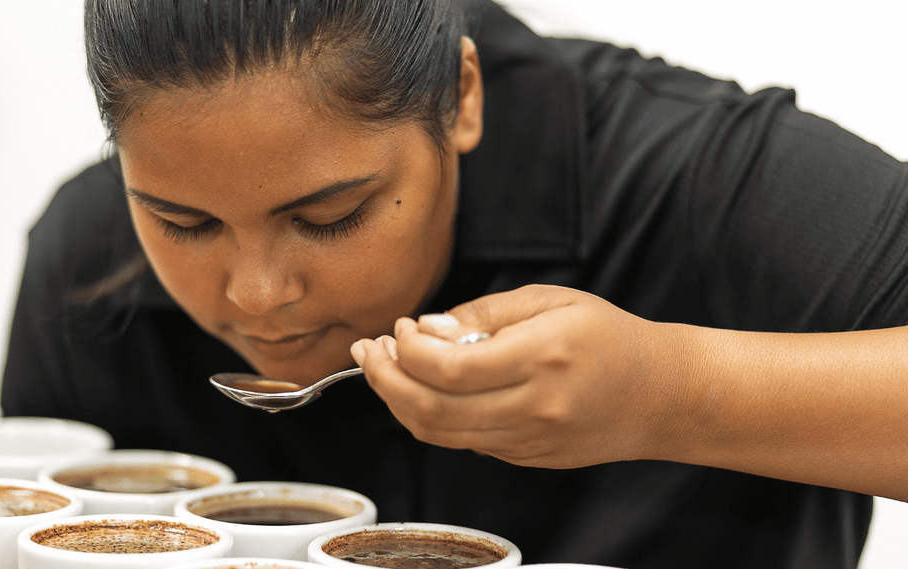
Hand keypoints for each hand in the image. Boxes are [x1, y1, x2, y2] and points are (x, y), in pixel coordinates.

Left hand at [350, 284, 683, 468]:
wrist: (660, 395)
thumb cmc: (608, 337)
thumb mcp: (549, 301)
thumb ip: (483, 315)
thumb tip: (425, 330)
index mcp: (540, 357)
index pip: (447, 368)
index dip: (407, 350)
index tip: (399, 328)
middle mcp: (532, 407)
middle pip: (430, 408)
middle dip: (384, 379)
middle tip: (368, 351)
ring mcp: (528, 441)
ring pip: (438, 433)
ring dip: (398, 402)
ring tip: (382, 369)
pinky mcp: (525, 458)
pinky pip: (462, 441)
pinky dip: (429, 417)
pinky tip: (420, 389)